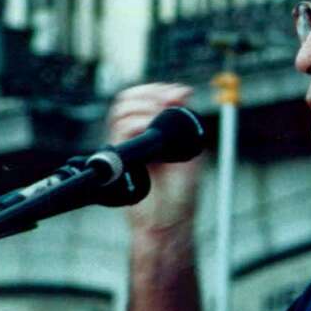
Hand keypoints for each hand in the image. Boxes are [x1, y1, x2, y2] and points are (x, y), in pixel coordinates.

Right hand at [107, 83, 202, 233]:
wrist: (168, 220)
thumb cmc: (180, 193)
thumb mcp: (190, 150)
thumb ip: (184, 120)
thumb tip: (182, 91)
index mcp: (154, 131)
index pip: (145, 97)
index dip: (156, 90)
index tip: (172, 94)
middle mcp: (137, 136)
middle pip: (129, 99)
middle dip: (148, 94)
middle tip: (164, 104)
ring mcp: (128, 146)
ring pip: (122, 110)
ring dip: (142, 107)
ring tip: (157, 120)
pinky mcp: (122, 157)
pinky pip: (120, 129)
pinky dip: (135, 123)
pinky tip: (148, 130)